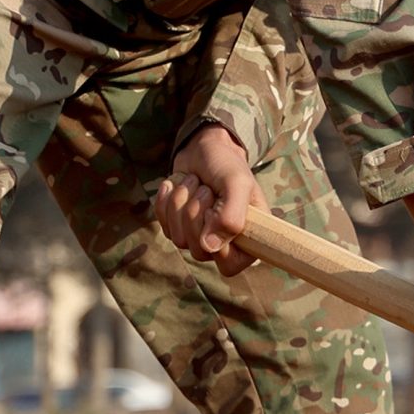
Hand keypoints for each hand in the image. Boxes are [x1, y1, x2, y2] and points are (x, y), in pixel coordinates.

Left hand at [153, 123, 257, 276]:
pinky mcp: (178, 228)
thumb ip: (231, 216)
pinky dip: (167, 202)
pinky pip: (164, 227)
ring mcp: (199, 238)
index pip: (230, 265)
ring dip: (182, 203)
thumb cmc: (226, 165)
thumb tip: (210, 247)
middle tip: (206, 189)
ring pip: (179, 240)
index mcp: (249, 239)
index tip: (217, 208)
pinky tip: (177, 186)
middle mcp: (225, 244)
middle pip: (199, 252)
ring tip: (195, 183)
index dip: (218, 238)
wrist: (204, 149)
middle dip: (197, 213)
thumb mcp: (237, 183)